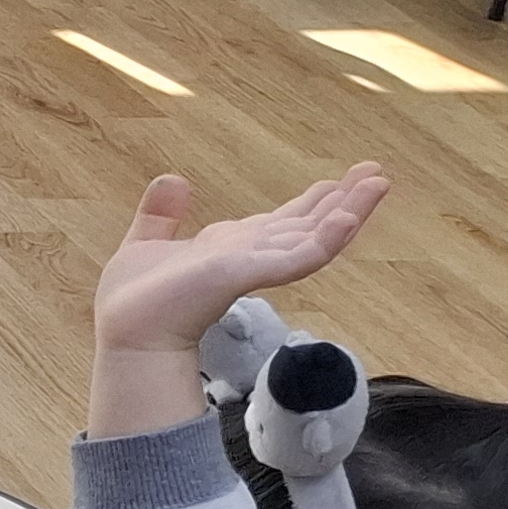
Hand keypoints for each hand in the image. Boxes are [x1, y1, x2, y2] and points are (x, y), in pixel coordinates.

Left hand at [88, 165, 389, 439]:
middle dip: (342, 200)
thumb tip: (173, 178)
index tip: (336, 180)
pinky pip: (297, 258)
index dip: (310, 203)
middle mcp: (250, 255)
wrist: (128, 335)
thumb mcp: (147, 245)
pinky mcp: (247, 275)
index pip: (281, 221)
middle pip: (307, 224)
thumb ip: (162, 215)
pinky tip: (348, 219)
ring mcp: (254, 265)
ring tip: (380, 183)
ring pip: (314, 236)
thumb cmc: (135, 303)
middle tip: (377, 173)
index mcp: (231, 247)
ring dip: (349, 211)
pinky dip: (325, 239)